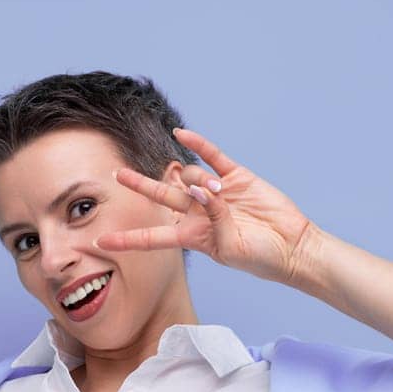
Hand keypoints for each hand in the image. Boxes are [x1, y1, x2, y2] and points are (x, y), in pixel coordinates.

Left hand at [94, 125, 317, 286]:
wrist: (292, 247)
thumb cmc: (261, 258)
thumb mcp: (230, 247)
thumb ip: (213, 218)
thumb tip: (202, 189)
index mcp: (193, 237)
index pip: (152, 237)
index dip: (127, 239)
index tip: (99, 242)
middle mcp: (200, 213)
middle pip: (162, 196)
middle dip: (140, 186)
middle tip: (117, 174)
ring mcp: (217, 193)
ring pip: (191, 177)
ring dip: (198, 181)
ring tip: (218, 193)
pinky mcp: (237, 177)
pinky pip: (212, 156)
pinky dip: (197, 144)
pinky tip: (180, 133)